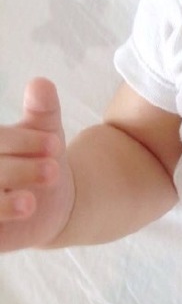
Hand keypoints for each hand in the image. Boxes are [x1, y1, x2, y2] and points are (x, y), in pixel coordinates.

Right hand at [0, 78, 74, 250]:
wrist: (51, 199)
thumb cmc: (41, 157)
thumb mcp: (46, 131)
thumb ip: (43, 109)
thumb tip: (40, 83)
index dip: (23, 142)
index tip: (55, 144)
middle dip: (20, 170)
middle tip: (53, 171)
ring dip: (3, 204)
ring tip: (31, 203)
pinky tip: (18, 220)